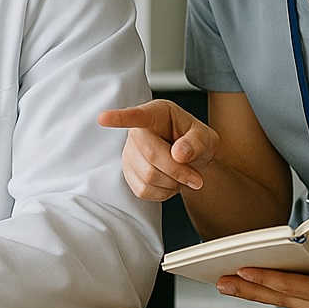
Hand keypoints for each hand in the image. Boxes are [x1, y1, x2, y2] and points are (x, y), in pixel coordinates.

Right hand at [99, 99, 218, 200]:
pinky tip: (170, 182)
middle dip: (177, 171)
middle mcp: (137, 132)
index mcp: (155, 114)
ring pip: (148, 176)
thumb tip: (179, 154)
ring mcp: (129, 153)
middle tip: (196, 178)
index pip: (135, 116)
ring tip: (181, 175)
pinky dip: (163, 193)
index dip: (118, 118)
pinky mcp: (128, 173)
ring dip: (172, 183)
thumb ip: (196, 142)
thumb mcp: (206, 136)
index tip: (103, 118)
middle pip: (150, 156)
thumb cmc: (196, 141)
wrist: (193, 159)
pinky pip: (144, 191)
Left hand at [215, 244, 308, 307]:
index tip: (243, 270)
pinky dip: (267, 291)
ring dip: (252, 292)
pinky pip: (287, 298)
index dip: (266, 278)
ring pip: (279, 299)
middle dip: (247, 289)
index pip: (291, 286)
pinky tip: (252, 284)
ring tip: (226, 283)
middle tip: (220, 282)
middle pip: (277, 297)